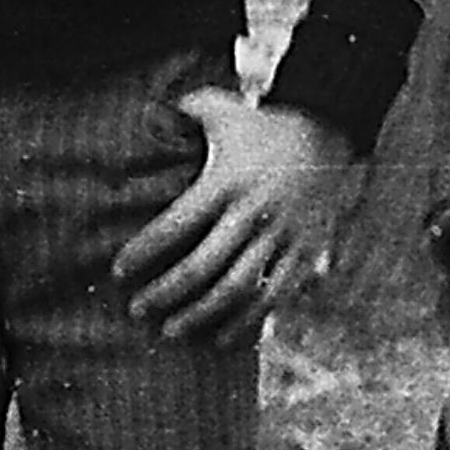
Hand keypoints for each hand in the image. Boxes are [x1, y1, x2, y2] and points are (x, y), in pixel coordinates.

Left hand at [114, 92, 348, 344]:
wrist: (331, 132)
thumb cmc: (262, 125)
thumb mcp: (221, 110)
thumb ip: (181, 112)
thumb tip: (145, 115)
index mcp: (227, 181)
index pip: (176, 224)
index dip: (143, 252)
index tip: (118, 272)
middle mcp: (253, 211)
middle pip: (201, 266)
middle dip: (165, 292)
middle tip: (136, 310)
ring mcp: (282, 235)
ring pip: (237, 289)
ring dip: (200, 315)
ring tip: (170, 332)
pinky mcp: (305, 252)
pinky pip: (274, 296)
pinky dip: (246, 322)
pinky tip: (221, 338)